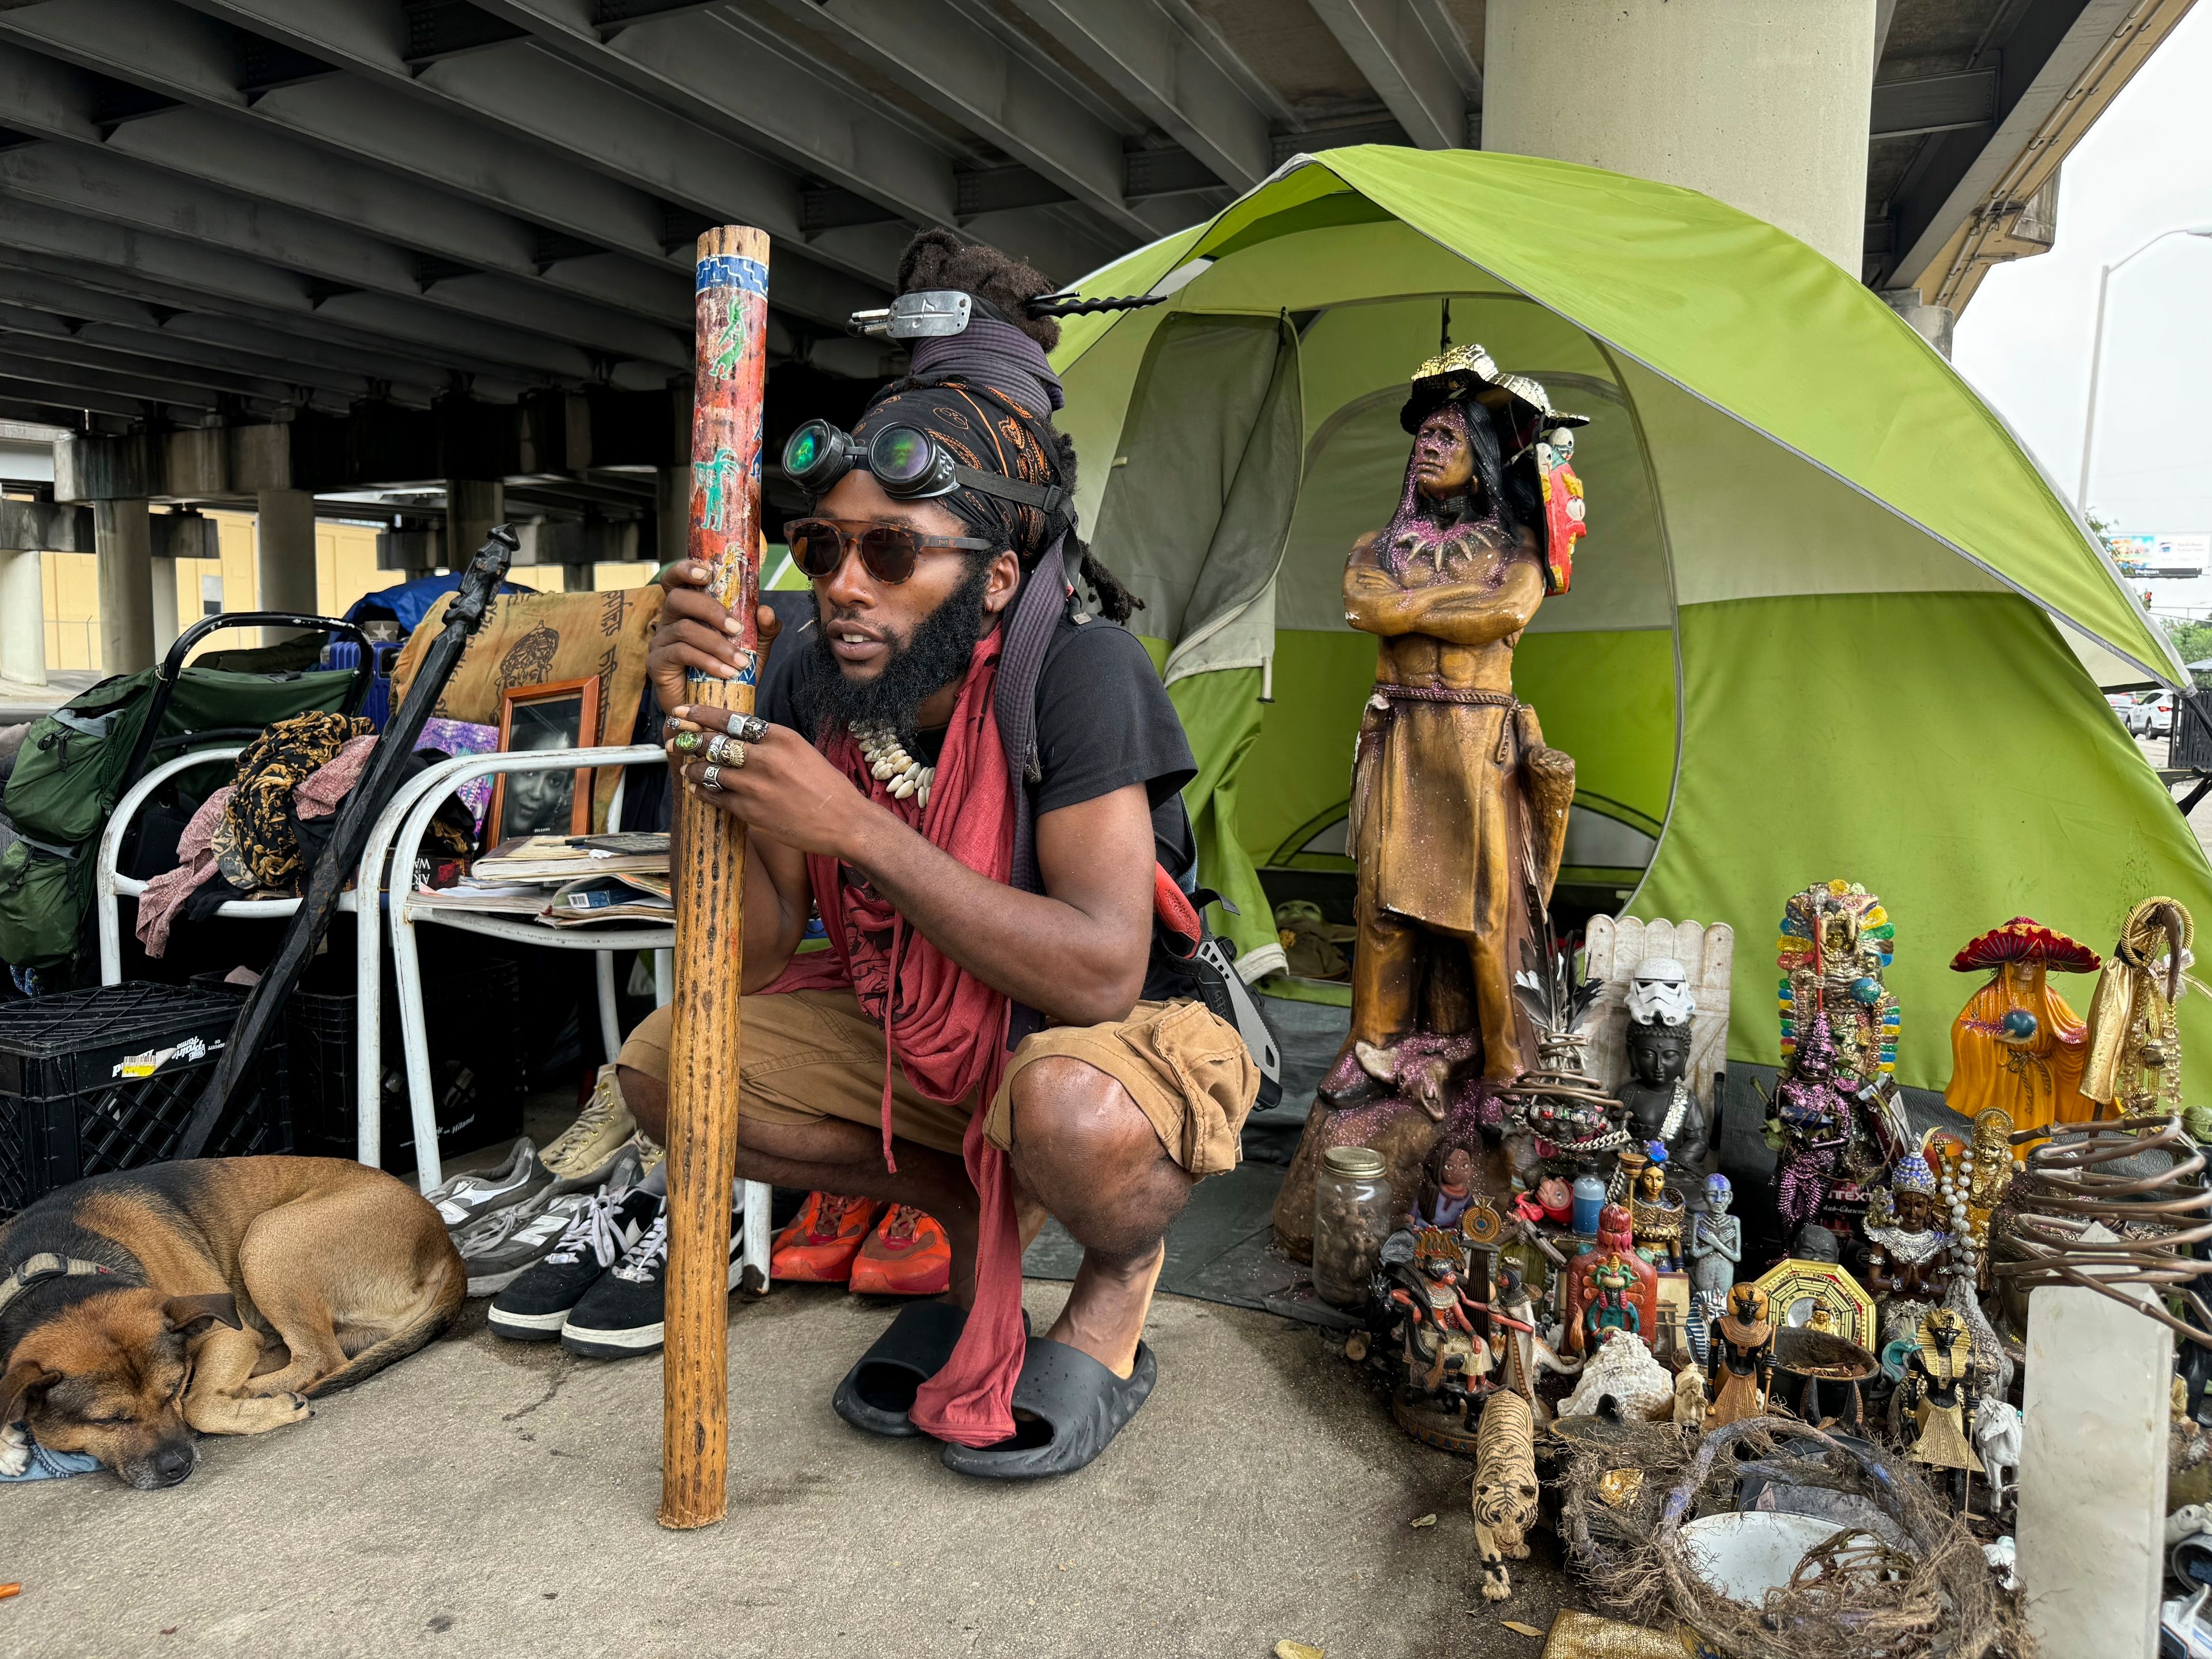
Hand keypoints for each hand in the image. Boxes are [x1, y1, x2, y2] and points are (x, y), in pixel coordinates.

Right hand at [645, 560, 780, 716]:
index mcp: (688, 610)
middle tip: (737, 629)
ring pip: (684, 629)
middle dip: (711, 610)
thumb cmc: (728, 671)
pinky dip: (707, 661)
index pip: (676, 580)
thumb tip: (765, 611)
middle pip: (679, 599)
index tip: (706, 572)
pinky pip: (681, 653)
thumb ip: (763, 629)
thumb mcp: (753, 649)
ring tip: (740, 661)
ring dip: (717, 644)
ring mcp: (660, 641)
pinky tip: (726, 672)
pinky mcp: (657, 663)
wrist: (713, 709)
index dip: (685, 570)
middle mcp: (670, 620)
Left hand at [667, 703, 866, 858]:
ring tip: (686, 767)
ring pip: (709, 770)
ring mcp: (755, 785)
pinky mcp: (750, 810)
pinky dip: (703, 790)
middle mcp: (765, 757)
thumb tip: (739, 737)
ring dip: (693, 768)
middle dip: (689, 739)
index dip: (702, 715)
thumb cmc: (826, 787)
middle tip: (674, 738)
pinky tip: (698, 788)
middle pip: (714, 743)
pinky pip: (716, 796)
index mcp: (780, 737)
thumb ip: (771, 743)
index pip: (731, 720)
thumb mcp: (801, 751)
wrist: (844, 822)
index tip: (683, 711)